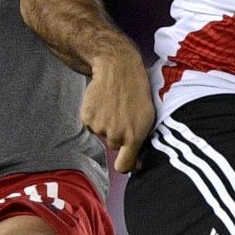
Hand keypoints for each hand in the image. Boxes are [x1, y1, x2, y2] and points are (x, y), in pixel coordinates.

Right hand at [83, 53, 155, 171]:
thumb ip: (141, 142)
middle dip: (117, 135)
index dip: (125, 165)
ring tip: (114, 105)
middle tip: (123, 115)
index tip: (126, 160)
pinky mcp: (87, 118)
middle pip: (113, 146)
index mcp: (134, 136)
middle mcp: (116, 135)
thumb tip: (137, 165)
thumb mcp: (147, 117)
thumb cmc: (136, 91)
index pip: (124, 166)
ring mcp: (100, 127)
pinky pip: (91, 124)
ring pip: (102, 133)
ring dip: (106, 124)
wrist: (117, 69)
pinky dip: (96, 116)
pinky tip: (103, 102)